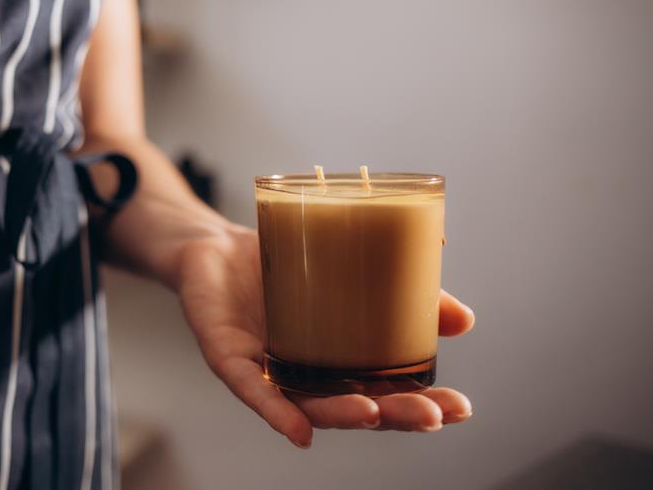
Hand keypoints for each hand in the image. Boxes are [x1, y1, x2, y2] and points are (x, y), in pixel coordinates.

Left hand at [175, 225, 475, 448]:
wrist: (213, 245)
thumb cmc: (282, 264)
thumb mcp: (348, 267)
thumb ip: (402, 292)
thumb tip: (464, 319)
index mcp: (339, 360)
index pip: (386, 393)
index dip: (422, 405)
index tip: (460, 408)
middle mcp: (307, 375)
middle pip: (355, 407)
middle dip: (395, 416)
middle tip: (432, 416)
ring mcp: (268, 370)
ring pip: (308, 405)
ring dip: (342, 415)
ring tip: (375, 415)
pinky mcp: (229, 358)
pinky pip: (252, 390)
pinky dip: (275, 412)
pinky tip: (298, 431)